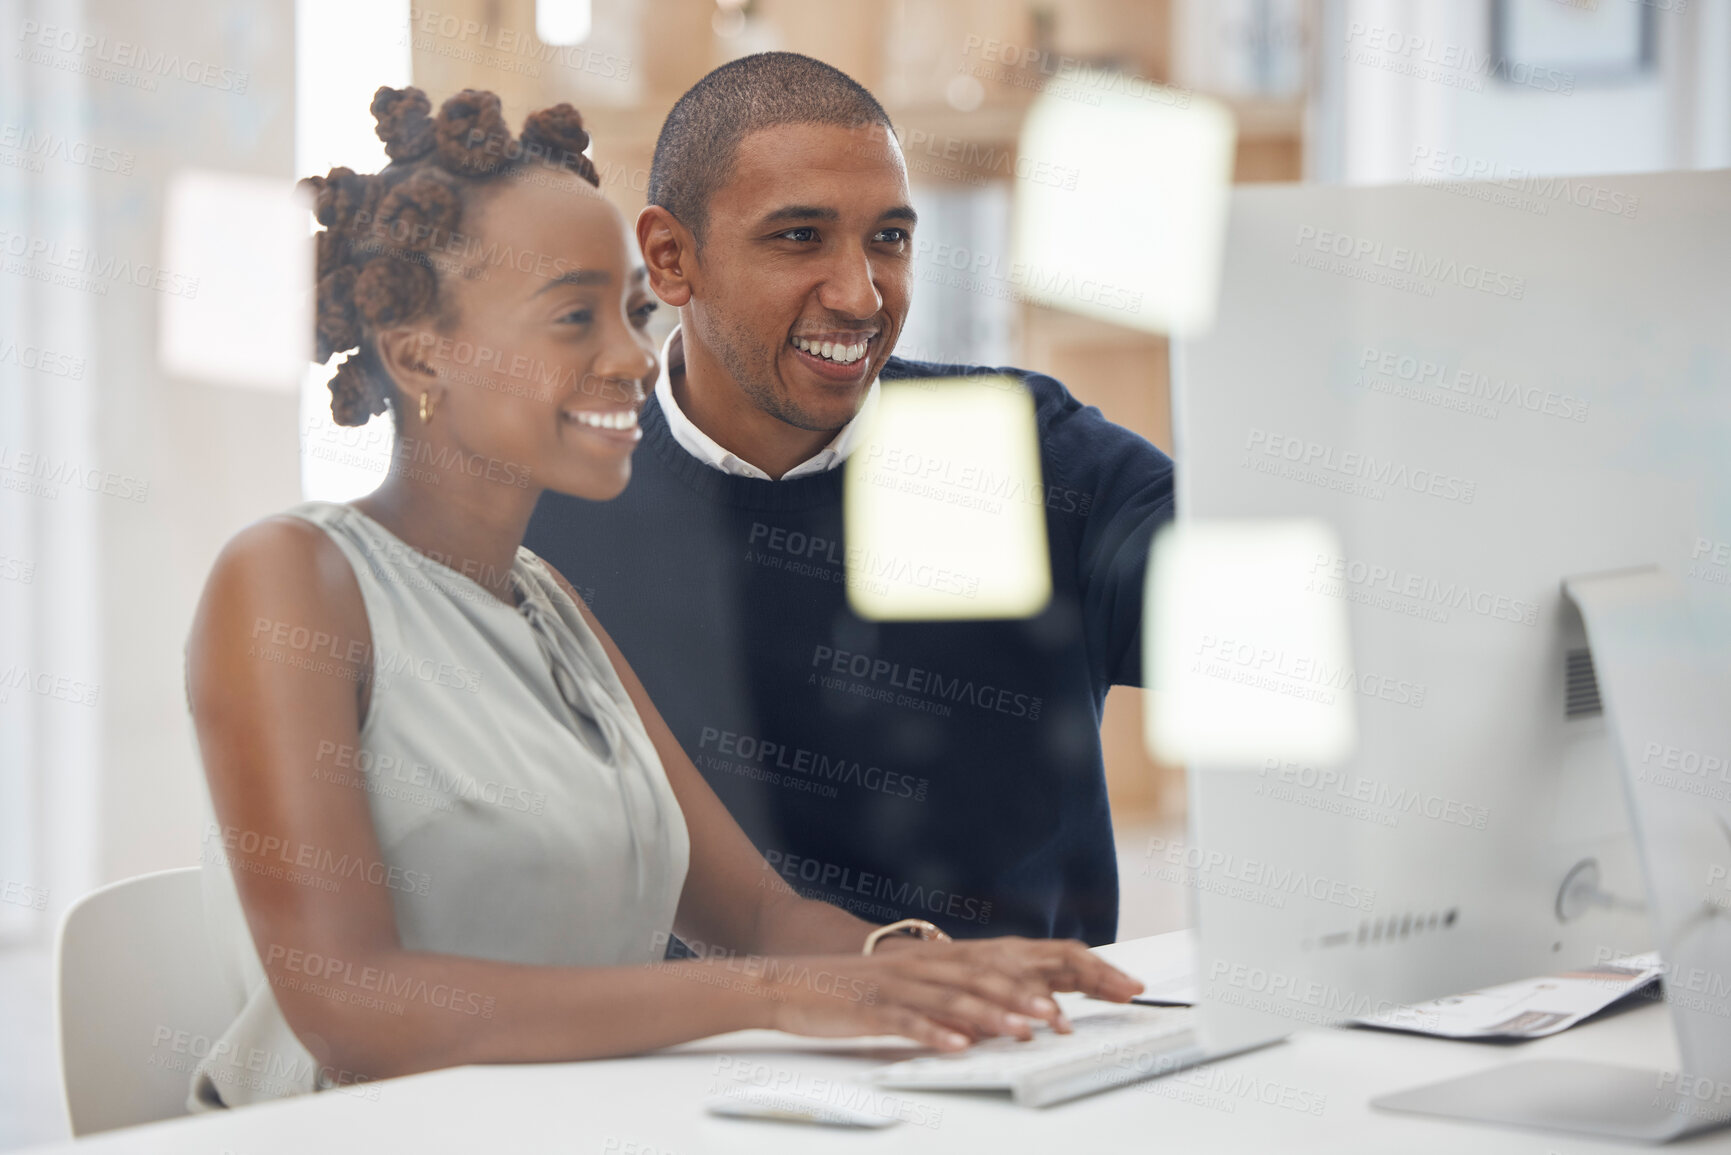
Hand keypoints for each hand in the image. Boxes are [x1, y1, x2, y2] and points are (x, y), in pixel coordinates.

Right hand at [758, 937, 1144, 1051]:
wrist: (789, 983)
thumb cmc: (854, 992)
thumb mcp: (912, 992)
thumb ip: (955, 1002)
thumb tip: (1003, 1022)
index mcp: (938, 962)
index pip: (1001, 967)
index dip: (1041, 979)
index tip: (1077, 1000)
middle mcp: (924, 969)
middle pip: (985, 980)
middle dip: (1027, 999)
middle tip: (1063, 1021)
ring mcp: (898, 988)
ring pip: (952, 999)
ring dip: (991, 1016)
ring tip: (1023, 1032)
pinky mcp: (871, 1009)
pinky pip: (907, 1022)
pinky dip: (934, 1034)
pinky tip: (956, 1046)